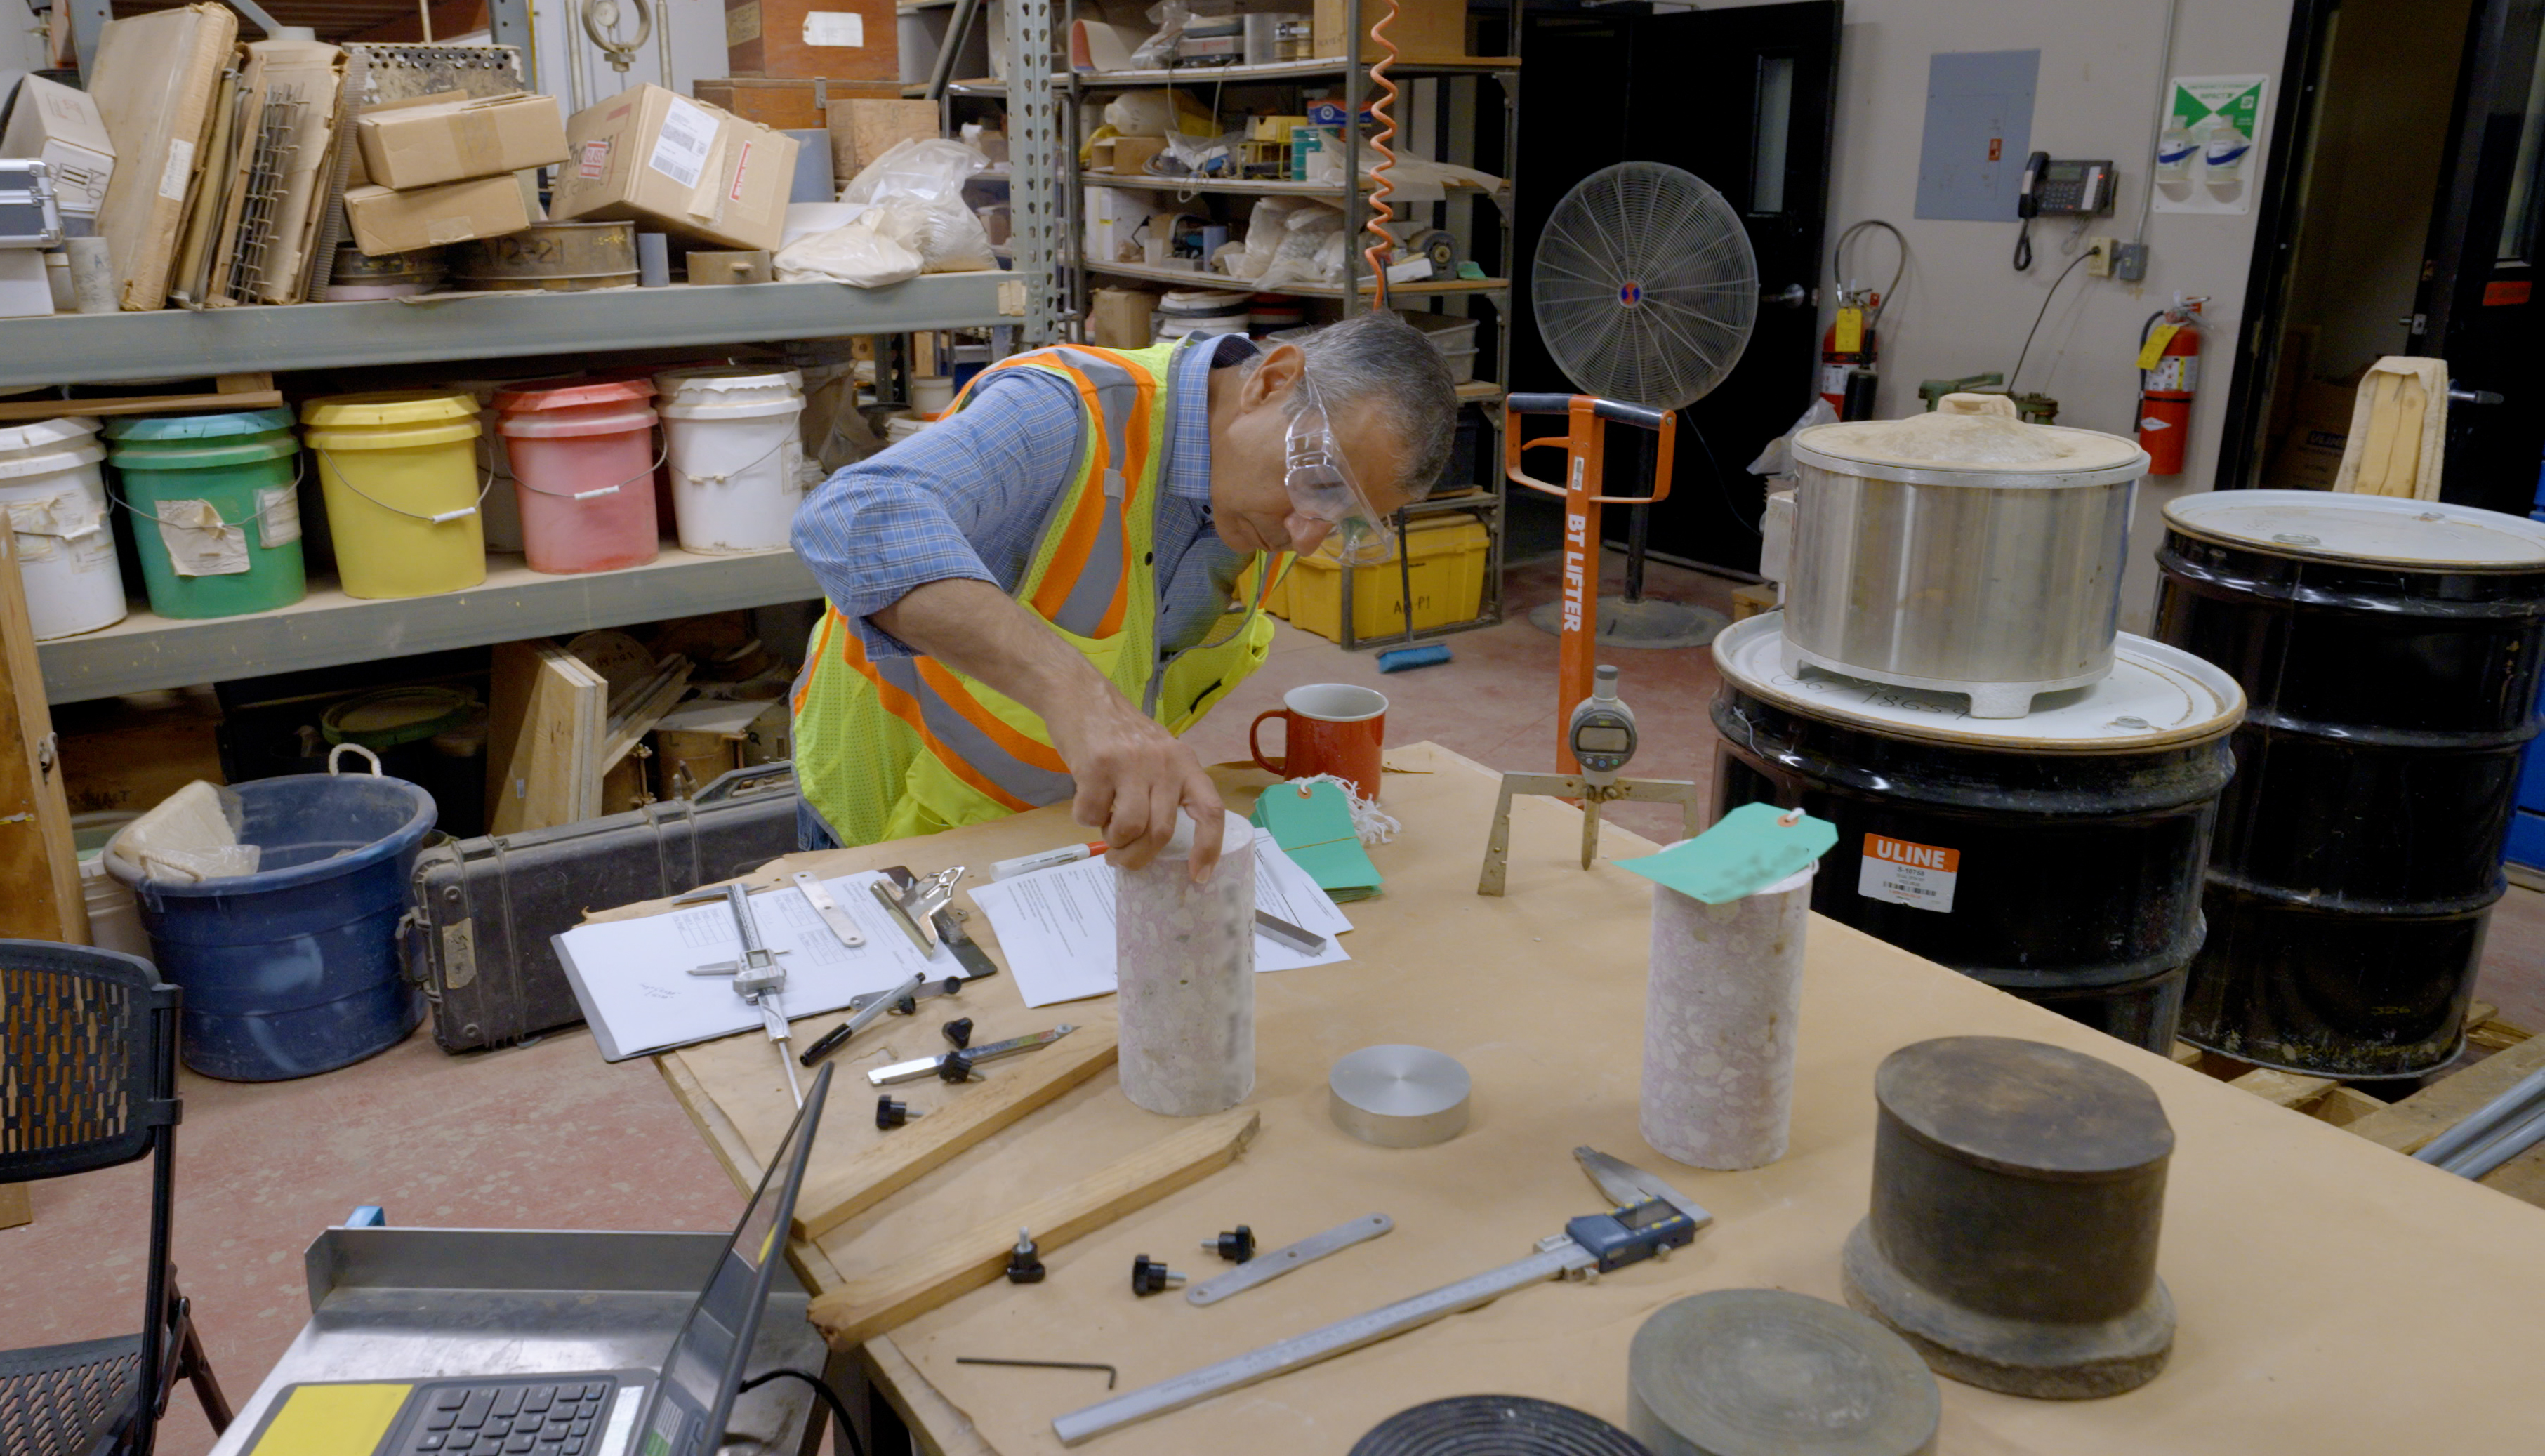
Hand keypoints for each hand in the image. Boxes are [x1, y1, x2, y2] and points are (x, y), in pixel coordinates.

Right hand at [1047, 693, 1224, 880]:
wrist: (1080, 695)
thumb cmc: (1120, 734)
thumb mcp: (1157, 755)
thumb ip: (1164, 791)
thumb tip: (1154, 846)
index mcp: (1185, 763)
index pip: (1210, 810)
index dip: (1209, 847)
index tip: (1199, 876)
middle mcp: (1164, 763)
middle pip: (1160, 830)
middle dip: (1139, 857)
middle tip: (1122, 860)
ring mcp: (1130, 763)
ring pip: (1128, 828)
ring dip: (1113, 840)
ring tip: (1105, 826)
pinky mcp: (1096, 766)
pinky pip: (1091, 815)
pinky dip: (1085, 819)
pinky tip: (1085, 801)